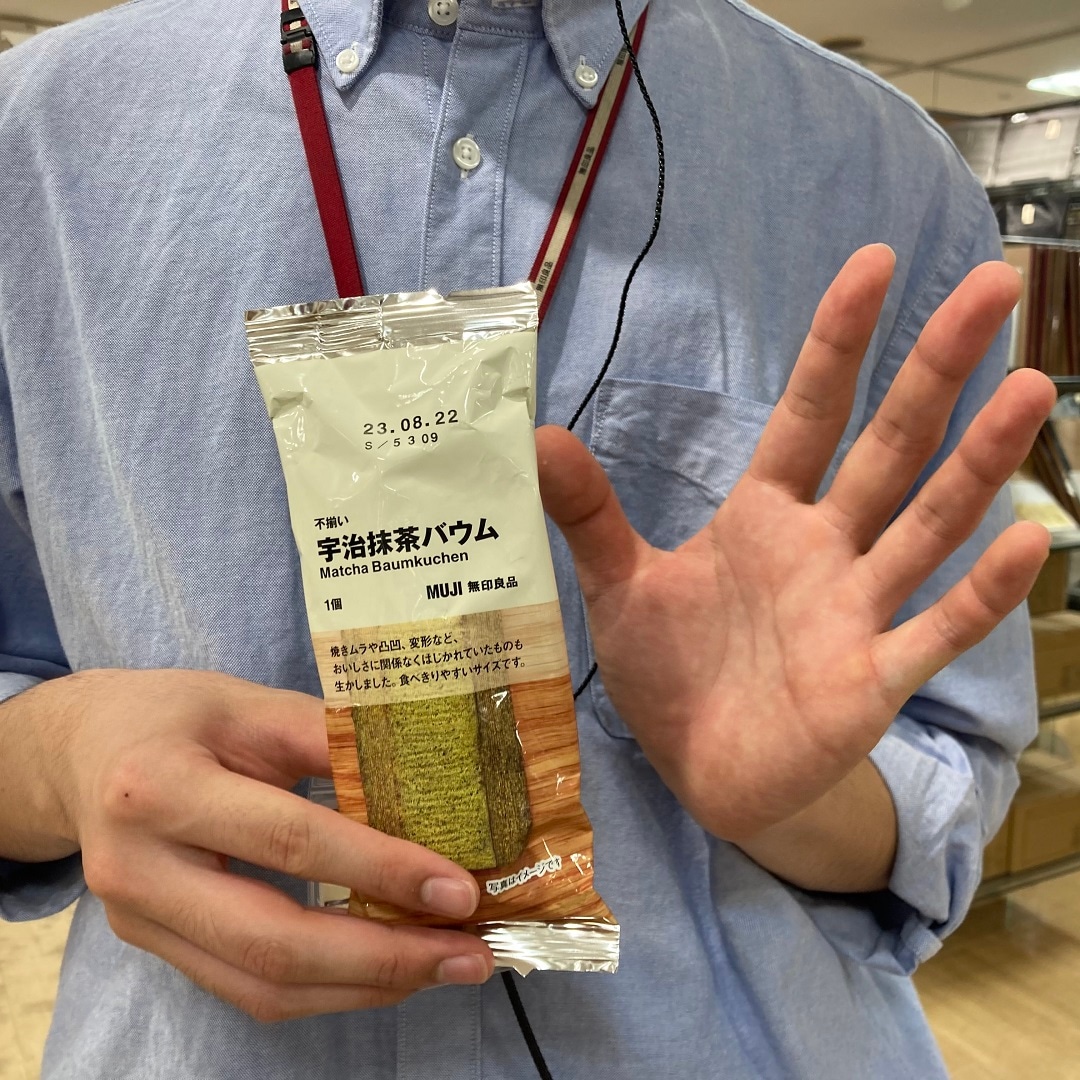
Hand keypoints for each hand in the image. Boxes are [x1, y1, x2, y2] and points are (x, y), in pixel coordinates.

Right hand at [15, 669, 492, 1020]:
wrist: (82, 750)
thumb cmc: (173, 714)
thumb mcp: (251, 703)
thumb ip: (331, 737)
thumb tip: (429, 778)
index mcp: (160, 787)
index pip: (289, 842)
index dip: (380, 870)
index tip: (457, 889)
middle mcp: (139, 868)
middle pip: (272, 941)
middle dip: (383, 957)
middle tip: (469, 953)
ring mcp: (140, 921)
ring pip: (260, 986)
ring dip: (363, 986)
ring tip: (443, 966)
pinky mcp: (155, 947)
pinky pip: (244, 988)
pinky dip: (324, 988)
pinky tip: (384, 968)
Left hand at [538, 245, 1053, 842]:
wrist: (699, 770)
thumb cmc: (669, 672)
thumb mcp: (620, 585)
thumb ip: (590, 514)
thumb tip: (536, 436)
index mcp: (763, 515)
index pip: (810, 413)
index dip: (839, 342)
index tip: (875, 263)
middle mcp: (823, 549)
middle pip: (888, 447)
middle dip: (935, 369)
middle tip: (992, 284)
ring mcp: (856, 612)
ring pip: (928, 524)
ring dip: (978, 461)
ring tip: (1031, 386)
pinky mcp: (872, 682)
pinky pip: (935, 630)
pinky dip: (980, 593)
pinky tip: (1028, 541)